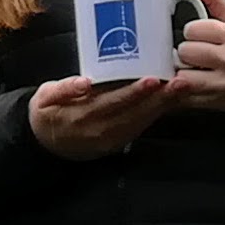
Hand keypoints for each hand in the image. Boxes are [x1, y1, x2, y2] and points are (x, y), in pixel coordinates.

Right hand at [28, 73, 168, 159]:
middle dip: (159, 98)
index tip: (153, 80)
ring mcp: (111, 139)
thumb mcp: (44, 97)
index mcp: (82, 116)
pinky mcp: (118, 142)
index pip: (113, 102)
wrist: (43, 144)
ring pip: (141, 122)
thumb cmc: (46, 112)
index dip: (134, 92)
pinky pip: (140, 127)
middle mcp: (100, 131)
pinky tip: (169, 101)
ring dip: (163, 106)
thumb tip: (84, 82)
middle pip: (134, 113)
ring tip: (181, 89)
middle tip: (180, 82)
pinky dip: (156, 114)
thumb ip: (64, 89)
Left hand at [162, 0, 224, 115]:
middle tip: (196, 56)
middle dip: (186, 54)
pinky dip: (183, 92)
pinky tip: (194, 86)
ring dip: (183, 73)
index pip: (193, 29)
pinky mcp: (218, 102)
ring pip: (183, 76)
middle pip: (186, 52)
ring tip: (194, 71)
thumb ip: (214, 0)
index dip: (191, 33)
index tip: (198, 37)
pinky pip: (187, 97)